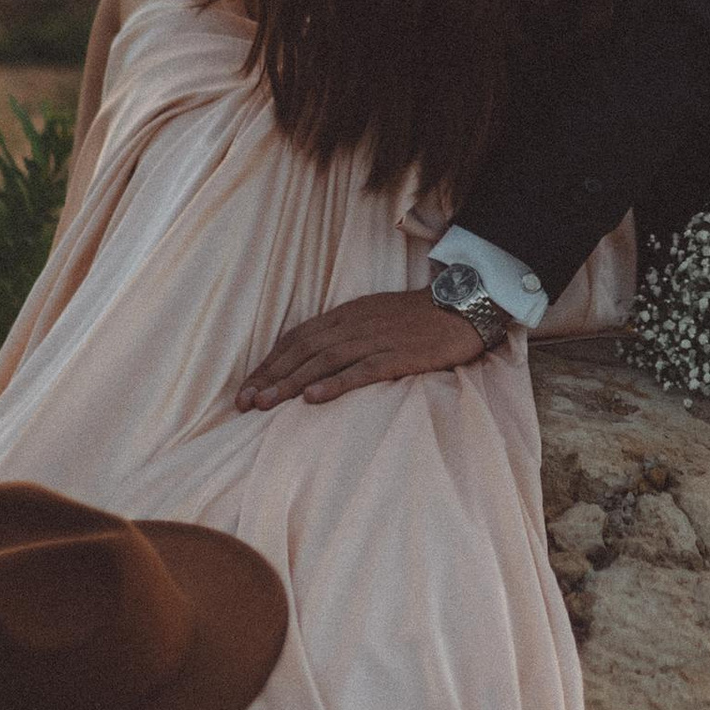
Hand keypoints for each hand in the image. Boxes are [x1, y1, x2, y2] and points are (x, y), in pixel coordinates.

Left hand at [237, 289, 486, 408]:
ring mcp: (376, 339)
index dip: (269, 363)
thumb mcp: (373, 317)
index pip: (297, 338)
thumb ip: (344, 334)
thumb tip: (312, 362)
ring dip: (291, 382)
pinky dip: (335, 384)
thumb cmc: (418, 317)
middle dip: (270, 376)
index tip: (247, 388)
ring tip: (266, 404)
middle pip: (302, 350)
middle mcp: (354, 324)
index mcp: (346, 314)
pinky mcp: (398, 355)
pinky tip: (313, 399)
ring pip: (324, 361)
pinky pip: (362, 370)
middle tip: (245, 402)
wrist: (464, 306)